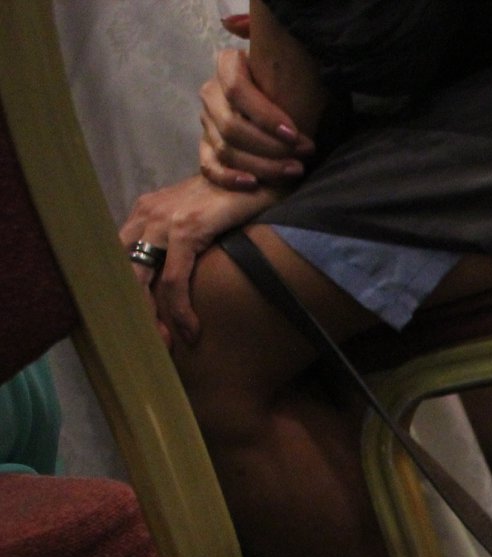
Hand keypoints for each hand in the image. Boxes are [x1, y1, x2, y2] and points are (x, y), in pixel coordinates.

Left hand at [119, 176, 277, 345]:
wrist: (261, 169)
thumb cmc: (238, 196)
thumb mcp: (202, 216)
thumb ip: (185, 238)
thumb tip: (185, 271)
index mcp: (146, 211)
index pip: (122, 257)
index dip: (128, 293)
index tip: (145, 322)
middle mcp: (146, 213)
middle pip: (123, 270)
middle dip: (133, 310)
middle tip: (152, 341)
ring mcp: (163, 220)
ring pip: (142, 279)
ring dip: (153, 316)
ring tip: (167, 342)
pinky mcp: (186, 229)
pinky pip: (174, 279)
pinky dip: (180, 309)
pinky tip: (191, 330)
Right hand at [199, 48, 313, 191]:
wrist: (293, 113)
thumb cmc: (295, 85)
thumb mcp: (290, 64)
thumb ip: (264, 42)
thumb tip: (230, 24)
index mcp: (228, 66)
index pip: (236, 89)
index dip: (265, 115)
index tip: (295, 133)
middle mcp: (213, 93)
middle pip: (231, 125)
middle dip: (271, 146)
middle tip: (304, 155)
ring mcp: (207, 122)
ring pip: (225, 149)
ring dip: (262, 165)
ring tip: (295, 170)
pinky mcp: (207, 148)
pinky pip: (209, 167)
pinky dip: (229, 178)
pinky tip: (253, 183)